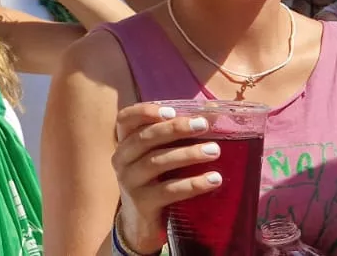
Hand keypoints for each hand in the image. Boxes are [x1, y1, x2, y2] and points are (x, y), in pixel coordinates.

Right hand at [112, 103, 224, 253]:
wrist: (139, 225)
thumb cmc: (153, 183)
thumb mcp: (152, 159)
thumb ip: (168, 139)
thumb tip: (205, 117)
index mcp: (124, 144)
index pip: (125, 119)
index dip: (145, 111)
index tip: (171, 111)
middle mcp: (121, 160)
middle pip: (145, 138)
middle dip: (175, 129)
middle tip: (203, 125)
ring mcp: (129, 182)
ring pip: (158, 162)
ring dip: (188, 154)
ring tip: (214, 151)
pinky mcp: (142, 203)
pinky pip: (169, 190)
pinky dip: (193, 184)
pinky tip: (213, 179)